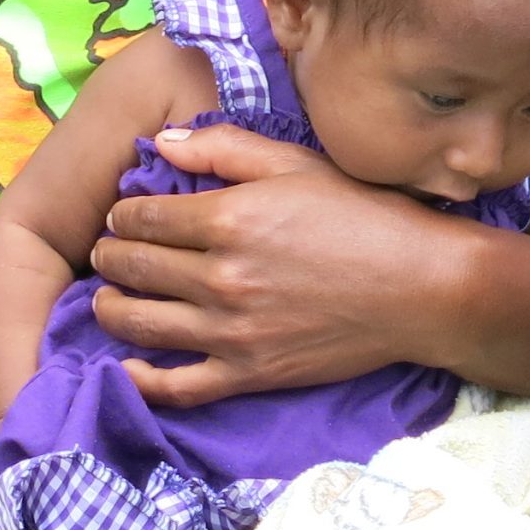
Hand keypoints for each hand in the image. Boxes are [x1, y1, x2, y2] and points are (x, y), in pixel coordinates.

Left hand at [86, 124, 476, 408]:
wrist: (423, 287)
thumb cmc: (364, 216)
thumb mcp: (296, 164)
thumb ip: (224, 147)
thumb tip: (159, 142)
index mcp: (230, 219)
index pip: (143, 218)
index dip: (123, 215)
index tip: (121, 215)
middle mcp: (222, 278)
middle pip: (134, 268)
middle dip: (110, 257)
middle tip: (106, 253)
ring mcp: (234, 332)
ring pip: (142, 325)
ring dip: (110, 309)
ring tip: (106, 299)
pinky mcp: (251, 375)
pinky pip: (179, 387)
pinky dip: (141, 381)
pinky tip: (124, 368)